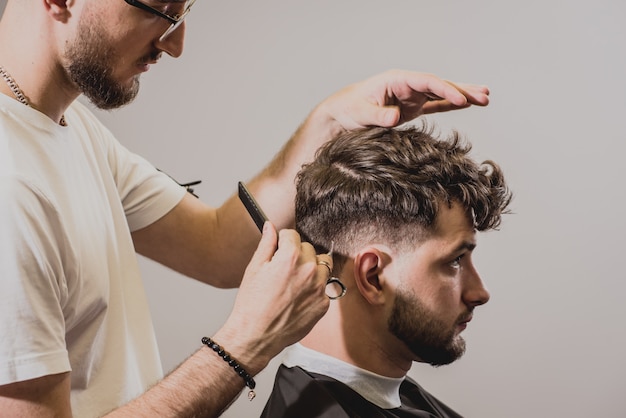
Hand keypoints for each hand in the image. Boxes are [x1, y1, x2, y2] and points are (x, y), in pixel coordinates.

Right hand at [214, 222, 330, 373]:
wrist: (256, 336)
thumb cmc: (251, 304)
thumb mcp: (254, 268)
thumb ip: (267, 244)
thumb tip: (270, 227)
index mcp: (291, 257)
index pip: (293, 235)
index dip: (283, 241)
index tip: (279, 247)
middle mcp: (309, 270)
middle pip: (309, 248)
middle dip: (297, 254)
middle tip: (283, 269)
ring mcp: (319, 288)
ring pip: (322, 266)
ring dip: (310, 268)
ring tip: (294, 282)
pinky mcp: (323, 304)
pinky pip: (323, 288)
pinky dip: (313, 289)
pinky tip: (297, 297)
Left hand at [320, 69, 489, 129]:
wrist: (341, 114)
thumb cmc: (348, 108)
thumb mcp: (361, 112)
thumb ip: (378, 115)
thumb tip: (396, 117)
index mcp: (397, 80)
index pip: (427, 82)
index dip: (445, 89)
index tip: (461, 99)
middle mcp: (407, 85)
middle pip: (439, 85)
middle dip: (462, 90)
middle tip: (484, 96)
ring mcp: (411, 96)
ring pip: (441, 94)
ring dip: (462, 96)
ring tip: (485, 98)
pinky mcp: (412, 108)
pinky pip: (435, 105)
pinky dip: (451, 105)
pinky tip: (467, 105)